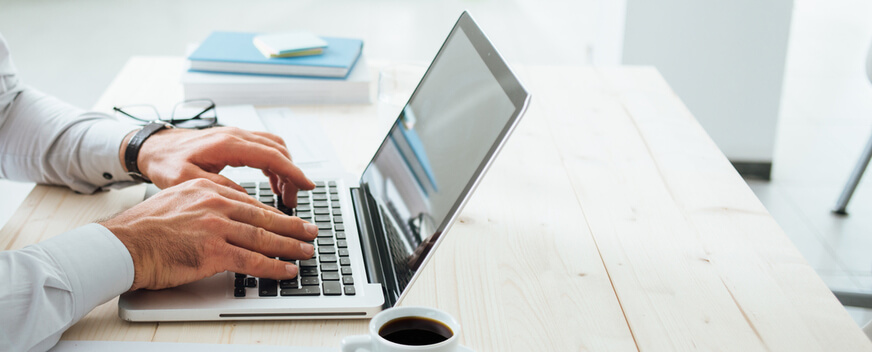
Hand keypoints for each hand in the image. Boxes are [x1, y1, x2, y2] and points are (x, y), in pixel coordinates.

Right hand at [100, 178, 317, 290]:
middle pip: (264, 217)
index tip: (288, 220)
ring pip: (263, 237)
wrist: (121, 245)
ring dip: (290, 246)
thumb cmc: (142, 230)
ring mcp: (216, 226)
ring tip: (306, 251)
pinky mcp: (213, 251)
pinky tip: (287, 270)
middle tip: (311, 232)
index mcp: (207, 189)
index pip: (250, 202)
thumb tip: (224, 217)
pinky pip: (252, 260)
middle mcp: (215, 203)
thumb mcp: (176, 201)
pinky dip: (274, 267)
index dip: (273, 214)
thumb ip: (203, 205)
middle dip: (292, 226)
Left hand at [123, 127, 314, 207]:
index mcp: (228, 144)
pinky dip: (275, 164)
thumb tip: (247, 199)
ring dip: (284, 169)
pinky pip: (264, 147)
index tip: (307, 186)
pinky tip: (273, 182)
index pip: (272, 156)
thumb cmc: (166, 163)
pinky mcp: (234, 140)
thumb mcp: (188, 181)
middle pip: (278, 150)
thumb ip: (219, 188)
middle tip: (293, 200)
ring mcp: (236, 135)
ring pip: (274, 147)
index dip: (293, 172)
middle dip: (292, 175)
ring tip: (284, 195)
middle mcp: (236, 135)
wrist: (152, 147)